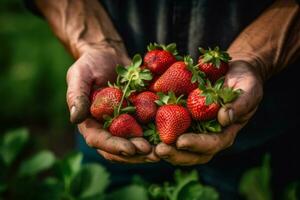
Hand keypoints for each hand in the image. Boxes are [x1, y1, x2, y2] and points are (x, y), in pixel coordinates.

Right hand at [66, 42, 159, 162]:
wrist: (108, 55)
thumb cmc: (90, 64)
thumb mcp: (80, 75)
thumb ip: (77, 96)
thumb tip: (75, 118)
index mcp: (90, 123)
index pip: (100, 141)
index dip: (115, 147)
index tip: (131, 149)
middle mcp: (107, 128)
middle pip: (121, 148)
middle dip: (137, 153)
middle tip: (154, 153)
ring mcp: (124, 124)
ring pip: (136, 143)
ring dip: (151, 149)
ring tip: (166, 149)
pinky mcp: (138, 116)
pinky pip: (148, 128)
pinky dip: (160, 133)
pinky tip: (174, 134)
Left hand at [155, 61, 263, 165]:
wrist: (233, 72)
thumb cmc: (244, 81)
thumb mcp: (248, 90)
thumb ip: (239, 105)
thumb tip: (224, 118)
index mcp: (224, 132)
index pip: (211, 145)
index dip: (196, 145)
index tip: (181, 142)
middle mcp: (207, 135)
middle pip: (191, 153)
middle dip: (175, 154)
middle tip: (159, 151)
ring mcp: (194, 128)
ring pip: (177, 145)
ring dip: (163, 148)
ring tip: (147, 146)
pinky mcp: (183, 119)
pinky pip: (169, 128)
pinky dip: (157, 131)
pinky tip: (143, 128)